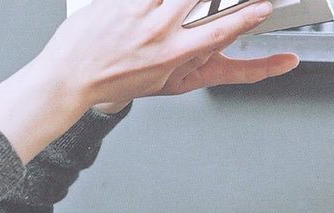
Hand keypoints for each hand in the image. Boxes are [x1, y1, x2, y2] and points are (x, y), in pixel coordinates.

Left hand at [39, 0, 297, 112]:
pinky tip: (155, 8)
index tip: (261, 8)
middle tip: (228, 3)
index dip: (246, 18)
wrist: (72, 77)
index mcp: (174, 56)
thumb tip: (214, 42)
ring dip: (188, 1)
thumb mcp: (162, 82)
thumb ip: (190, 59)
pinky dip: (156, 1)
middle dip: (223, 0)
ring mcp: (141, 11)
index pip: (221, 30)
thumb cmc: (113, 82)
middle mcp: (160, 31)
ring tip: (184, 11)